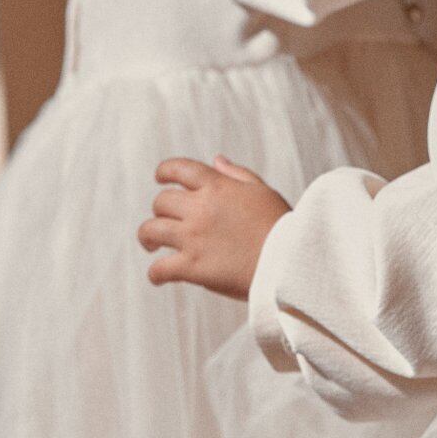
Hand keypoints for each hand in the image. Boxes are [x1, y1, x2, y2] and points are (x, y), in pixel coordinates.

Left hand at [139, 156, 290, 299]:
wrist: (290, 263)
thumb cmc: (284, 228)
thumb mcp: (263, 192)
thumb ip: (237, 175)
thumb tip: (216, 160)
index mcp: (216, 186)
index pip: (177, 169)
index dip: (164, 172)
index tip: (160, 179)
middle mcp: (200, 208)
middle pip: (161, 202)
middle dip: (160, 210)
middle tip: (164, 221)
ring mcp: (193, 238)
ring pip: (150, 230)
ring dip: (147, 237)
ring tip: (150, 245)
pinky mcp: (193, 268)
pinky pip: (160, 269)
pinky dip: (155, 274)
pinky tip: (158, 277)